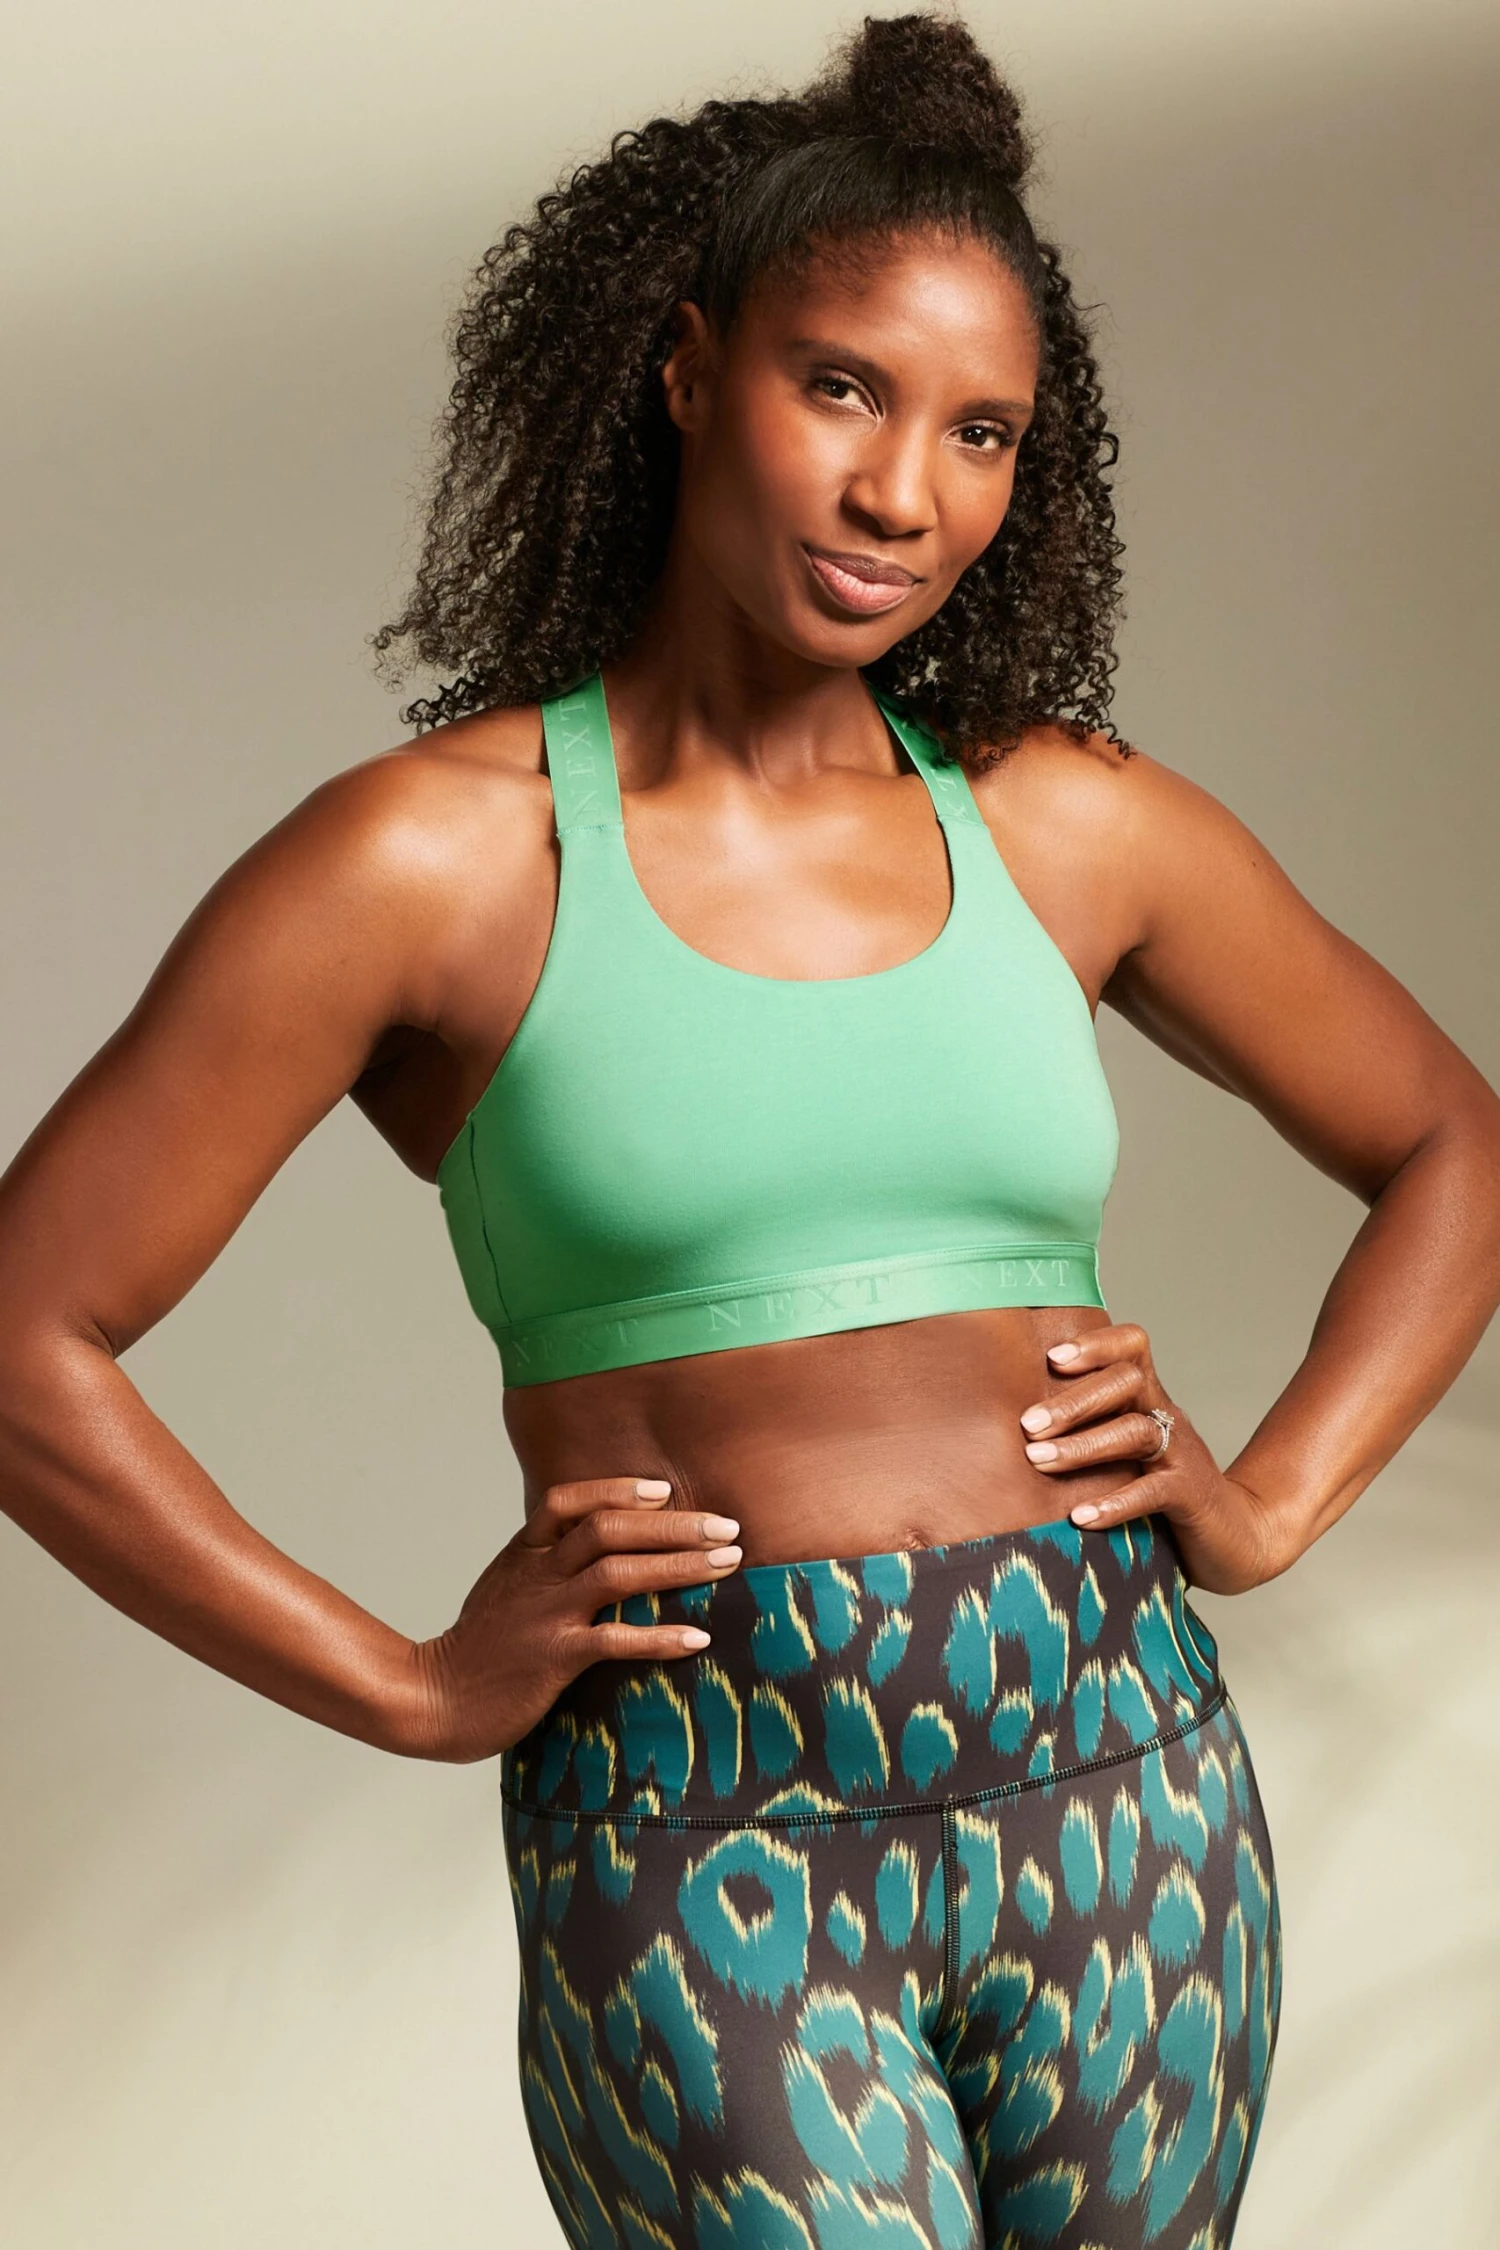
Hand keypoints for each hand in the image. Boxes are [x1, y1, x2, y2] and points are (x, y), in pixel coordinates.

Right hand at [396, 1477, 741, 1761]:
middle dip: (674, 1524)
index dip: (618, 1490)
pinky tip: (697, 1639)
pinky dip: (660, 1637)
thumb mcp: (503, 1589)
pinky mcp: (553, 1658)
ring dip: (679, 1566)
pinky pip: (615, 1641)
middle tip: (726, 1528)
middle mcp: (537, 1575)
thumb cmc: (477, 1649)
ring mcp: (545, 1614)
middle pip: (609, 1529)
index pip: (569, 1500)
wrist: (432, 1700)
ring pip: (618, 1573)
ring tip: (727, 1564)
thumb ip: (542, 1564)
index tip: (663, 1490)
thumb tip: (593, 1549)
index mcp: (524, 1554)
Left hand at [1019, 1322, 1282, 1595]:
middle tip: (1028, 1425)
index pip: (1132, 1348)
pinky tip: (1080, 1516)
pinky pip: (1153, 1492)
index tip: (1052, 1357)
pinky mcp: (1191, 1496)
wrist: (1236, 1536)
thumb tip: (1013, 1426)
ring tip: (1038, 1460)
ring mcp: (1182, 1455)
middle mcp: (1167, 1417)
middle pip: (1127, 1384)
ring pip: (1136, 1433)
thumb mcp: (1125, 1452)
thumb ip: (1086, 1430)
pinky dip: (1115, 1501)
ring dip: (1083, 1446)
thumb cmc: (1162, 1491)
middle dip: (1073, 1402)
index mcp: (1148, 1399)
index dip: (1097, 1344)